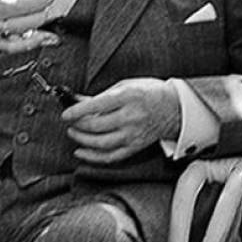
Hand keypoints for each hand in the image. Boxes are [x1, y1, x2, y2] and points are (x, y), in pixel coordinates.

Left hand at [60, 78, 179, 163]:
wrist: (176, 108)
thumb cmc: (149, 92)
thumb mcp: (125, 85)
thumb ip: (101, 95)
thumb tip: (78, 100)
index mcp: (128, 97)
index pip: (96, 105)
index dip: (77, 111)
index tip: (65, 114)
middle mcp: (131, 117)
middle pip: (96, 126)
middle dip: (77, 125)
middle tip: (70, 122)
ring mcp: (134, 134)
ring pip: (101, 143)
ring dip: (82, 140)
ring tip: (73, 133)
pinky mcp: (135, 146)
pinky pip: (111, 156)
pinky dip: (93, 156)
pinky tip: (81, 151)